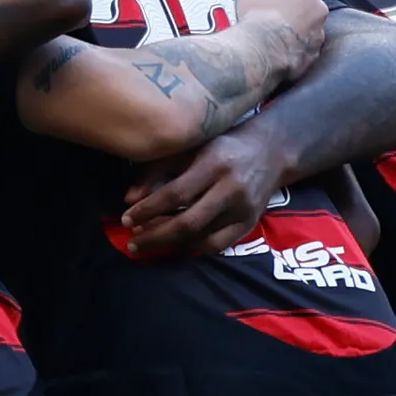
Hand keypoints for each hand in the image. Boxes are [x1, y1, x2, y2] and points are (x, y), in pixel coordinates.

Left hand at [118, 127, 289, 257]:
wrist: (270, 151)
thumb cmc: (221, 146)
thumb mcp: (189, 147)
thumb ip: (157, 169)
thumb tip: (128, 199)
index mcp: (214, 163)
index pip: (175, 193)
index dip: (148, 209)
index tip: (126, 219)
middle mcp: (231, 188)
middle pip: (188, 222)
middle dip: (155, 236)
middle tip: (132, 243)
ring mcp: (243, 209)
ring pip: (202, 238)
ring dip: (171, 245)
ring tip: (148, 244)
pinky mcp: (250, 223)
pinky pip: (217, 245)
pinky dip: (193, 249)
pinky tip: (174, 246)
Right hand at [230, 0, 325, 61]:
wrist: (262, 49)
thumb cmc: (259, 11)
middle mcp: (319, 5)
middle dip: (281, 0)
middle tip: (261, 7)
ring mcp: (318, 30)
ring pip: (302, 20)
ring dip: (288, 21)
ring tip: (268, 27)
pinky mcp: (313, 52)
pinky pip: (302, 42)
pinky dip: (290, 41)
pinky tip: (274, 43)